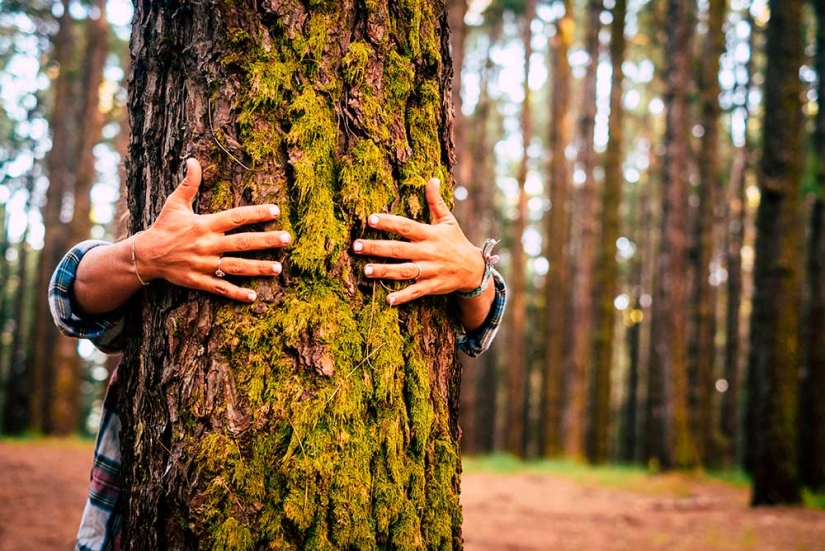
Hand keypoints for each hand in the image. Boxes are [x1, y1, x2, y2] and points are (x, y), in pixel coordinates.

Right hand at [135, 158, 290, 302]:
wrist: (146, 255)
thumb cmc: (164, 227)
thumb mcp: (175, 203)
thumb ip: (189, 183)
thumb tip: (193, 160)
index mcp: (204, 225)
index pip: (235, 217)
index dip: (256, 213)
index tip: (276, 211)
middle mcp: (207, 245)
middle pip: (242, 243)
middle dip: (266, 241)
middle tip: (287, 238)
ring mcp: (203, 264)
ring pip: (236, 267)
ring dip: (258, 268)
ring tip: (279, 268)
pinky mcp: (198, 280)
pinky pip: (220, 288)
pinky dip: (236, 294)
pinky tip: (253, 297)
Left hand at [352, 178, 484, 305]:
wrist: (473, 269)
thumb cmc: (456, 241)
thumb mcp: (448, 221)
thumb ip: (436, 201)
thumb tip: (433, 179)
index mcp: (429, 235)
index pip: (406, 227)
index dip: (389, 223)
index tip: (371, 219)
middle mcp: (428, 252)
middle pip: (399, 250)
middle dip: (377, 248)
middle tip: (356, 246)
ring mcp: (429, 271)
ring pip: (404, 271)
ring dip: (385, 271)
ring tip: (366, 270)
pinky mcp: (431, 286)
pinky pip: (415, 292)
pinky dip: (403, 296)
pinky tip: (388, 300)